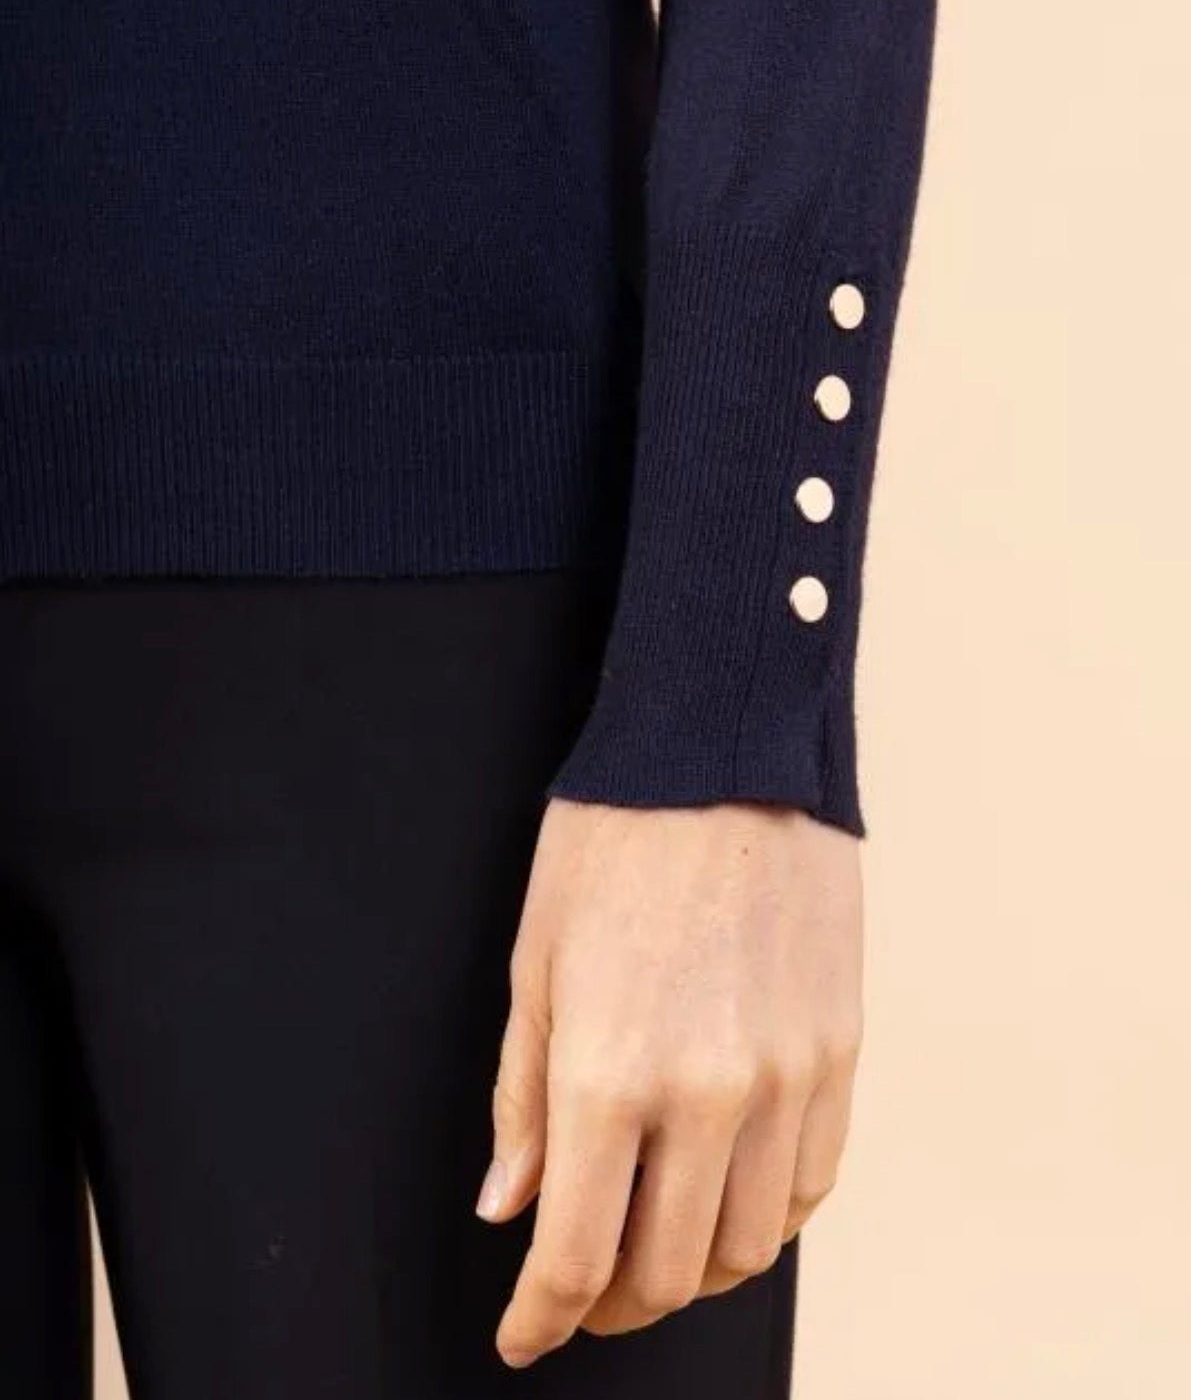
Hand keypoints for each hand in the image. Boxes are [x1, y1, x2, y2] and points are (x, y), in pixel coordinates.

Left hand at [474, 797, 863, 1368]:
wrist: (725, 749)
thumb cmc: (613, 840)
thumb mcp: (536, 962)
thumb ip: (522, 1100)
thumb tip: (508, 1208)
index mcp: (611, 1072)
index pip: (577, 1254)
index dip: (542, 1319)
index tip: (523, 1336)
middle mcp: (710, 1093)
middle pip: (669, 1271)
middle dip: (613, 1305)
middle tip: (582, 1294)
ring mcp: (789, 1076)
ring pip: (752, 1246)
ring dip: (695, 1271)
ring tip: (656, 1248)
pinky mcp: (841, 1050)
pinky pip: (815, 1182)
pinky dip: (769, 1218)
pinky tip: (730, 1196)